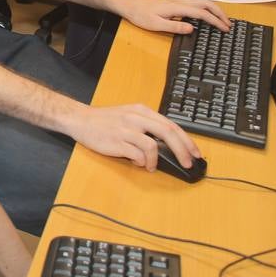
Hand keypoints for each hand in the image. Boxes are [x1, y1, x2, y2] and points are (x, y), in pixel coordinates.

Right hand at [64, 103, 201, 170]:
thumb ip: (148, 127)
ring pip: (152, 145)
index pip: (171, 125)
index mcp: (141, 110)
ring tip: (152, 166)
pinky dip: (141, 162)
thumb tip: (169, 147)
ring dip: (156, 160)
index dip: (187, 140)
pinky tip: (137, 162)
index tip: (195, 153)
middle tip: (188, 164)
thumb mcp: (129, 116)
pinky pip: (136, 154)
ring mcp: (125, 129)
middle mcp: (135, 118)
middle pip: (167, 132)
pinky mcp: (116, 141)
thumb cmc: (105, 120)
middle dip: (182, 150)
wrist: (79, 119)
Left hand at [119, 0, 230, 34]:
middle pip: (206, 3)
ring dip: (214, 9)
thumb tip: (192, 29)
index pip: (202, 13)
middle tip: (228, 24)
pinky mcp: (176, 3)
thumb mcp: (156, 24)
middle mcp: (180, 1)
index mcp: (177, 7)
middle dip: (219, 12)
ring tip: (222, 20)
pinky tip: (207, 16)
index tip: (225, 29)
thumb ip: (174, 26)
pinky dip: (206, 8)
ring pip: (202, 1)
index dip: (215, 21)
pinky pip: (196, 3)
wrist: (130, 6)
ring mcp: (178, 1)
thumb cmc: (141, 15)